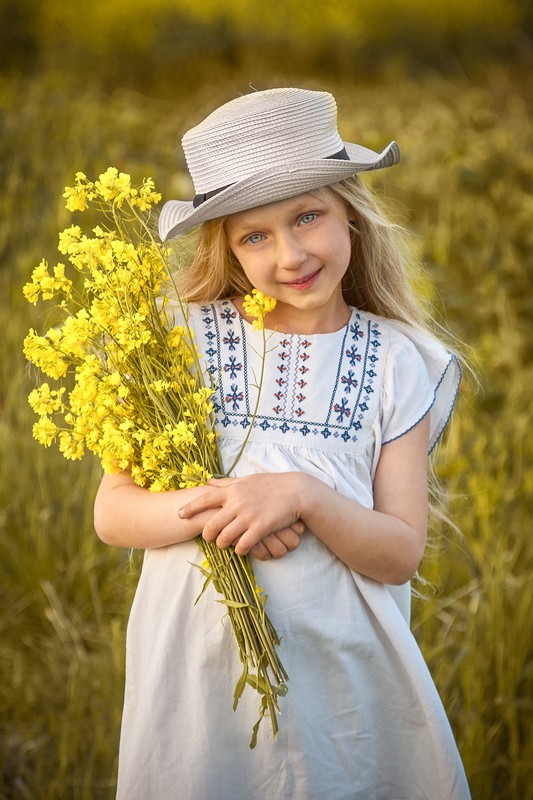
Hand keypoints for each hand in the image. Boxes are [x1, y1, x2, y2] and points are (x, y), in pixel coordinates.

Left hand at [178, 473, 303, 556]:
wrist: (296, 491)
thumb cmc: (271, 484)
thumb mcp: (247, 480)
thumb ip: (226, 483)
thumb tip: (208, 481)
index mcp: (233, 491)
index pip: (205, 499)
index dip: (190, 508)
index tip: (179, 515)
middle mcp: (237, 503)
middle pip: (212, 524)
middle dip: (207, 534)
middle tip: (208, 538)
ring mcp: (248, 516)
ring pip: (225, 537)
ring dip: (222, 544)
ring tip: (224, 545)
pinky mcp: (260, 528)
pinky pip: (243, 545)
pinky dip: (239, 550)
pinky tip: (241, 549)